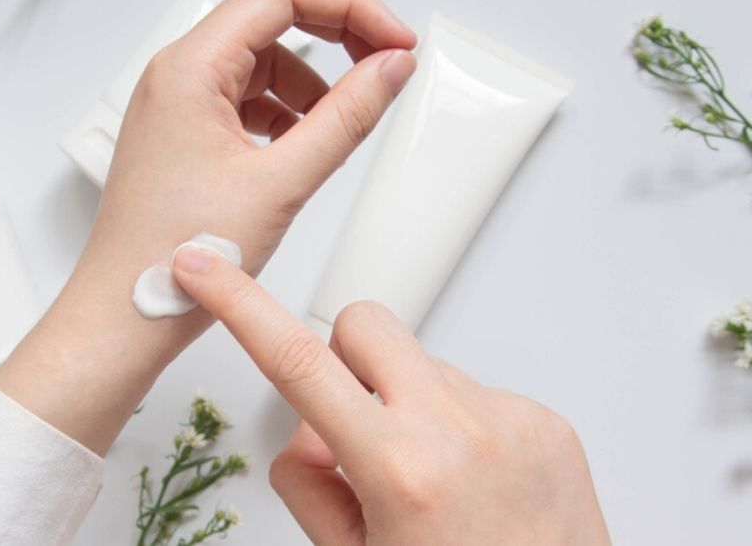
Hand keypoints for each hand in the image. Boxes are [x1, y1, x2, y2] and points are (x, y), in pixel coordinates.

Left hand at [0, 0, 417, 453]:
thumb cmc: (172, 258)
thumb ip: (346, 118)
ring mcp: (178, 105)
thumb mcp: (281, 184)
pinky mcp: (185, 135)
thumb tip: (390, 69)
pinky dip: (287, 114)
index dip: (350, 6)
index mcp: (188, 69)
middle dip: (337, 36)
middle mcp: (177, 76)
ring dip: (313, 83)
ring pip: (263, 63)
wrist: (123, 315)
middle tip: (387, 65)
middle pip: (272, 19)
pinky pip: (247, 101)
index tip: (395, 40)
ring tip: (342, 125)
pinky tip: (307, 147)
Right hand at [172, 249, 610, 544]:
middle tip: (354, 427)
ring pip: (423, 365)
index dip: (239, 305)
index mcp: (400, 470)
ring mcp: (510, 419)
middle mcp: (458, 430)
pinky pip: (477, 393)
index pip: (296, 362)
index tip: (204, 266)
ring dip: (408, 405)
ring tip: (433, 483)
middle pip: (365, 325)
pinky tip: (474, 485)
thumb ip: (311, 482)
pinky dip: (460, 428)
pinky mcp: (547, 421)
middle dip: (342, 358)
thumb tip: (313, 427)